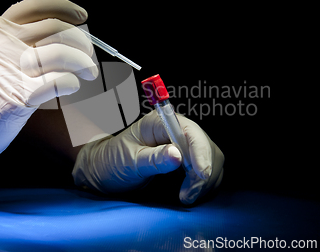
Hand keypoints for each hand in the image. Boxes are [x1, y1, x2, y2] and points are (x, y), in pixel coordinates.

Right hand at [0, 0, 97, 181]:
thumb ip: (20, 41)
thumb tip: (67, 35)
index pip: (34, 6)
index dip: (64, 7)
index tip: (82, 15)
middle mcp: (0, 45)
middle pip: (54, 29)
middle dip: (81, 41)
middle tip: (90, 55)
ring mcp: (8, 69)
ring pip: (60, 54)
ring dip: (83, 63)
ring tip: (89, 72)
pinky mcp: (18, 96)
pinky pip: (58, 81)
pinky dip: (72, 82)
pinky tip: (72, 86)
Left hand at [72, 110, 223, 203]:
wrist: (106, 173)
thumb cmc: (113, 162)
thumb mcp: (129, 161)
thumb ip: (153, 159)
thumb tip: (177, 155)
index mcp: (160, 123)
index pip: (190, 132)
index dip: (200, 152)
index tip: (200, 174)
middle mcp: (176, 130)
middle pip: (205, 147)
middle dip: (202, 173)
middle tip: (187, 195)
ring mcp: (184, 145)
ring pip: (212, 159)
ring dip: (205, 181)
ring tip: (186, 196)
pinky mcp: (189, 160)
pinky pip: (209, 170)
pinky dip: (205, 185)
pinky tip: (191, 193)